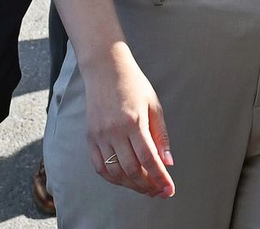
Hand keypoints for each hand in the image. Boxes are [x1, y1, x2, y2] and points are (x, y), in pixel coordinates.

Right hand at [83, 44, 174, 197]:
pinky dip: (113, 178)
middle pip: (132, 170)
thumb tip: (167, 162)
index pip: (149, 158)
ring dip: (131, 185)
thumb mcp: (153, 104)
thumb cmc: (134, 84)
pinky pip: (100, 167)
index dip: (160, 178)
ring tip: (145, 187)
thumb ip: (160, 135)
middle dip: (147, 185)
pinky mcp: (90, 137)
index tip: (169, 190)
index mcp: (134, 121)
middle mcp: (115, 131)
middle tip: (158, 191)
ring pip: (115, 173)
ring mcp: (100, 135)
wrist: (106, 68)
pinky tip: (125, 179)